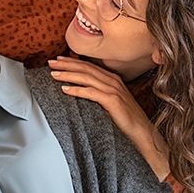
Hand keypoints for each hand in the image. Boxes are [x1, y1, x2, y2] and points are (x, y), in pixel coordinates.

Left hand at [49, 56, 169, 179]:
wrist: (142, 132)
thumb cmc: (126, 120)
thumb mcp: (111, 102)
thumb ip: (99, 94)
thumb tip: (80, 91)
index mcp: (112, 79)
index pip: (89, 66)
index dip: (72, 62)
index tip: (58, 60)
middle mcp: (113, 81)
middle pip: (85, 68)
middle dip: (66, 64)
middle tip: (51, 63)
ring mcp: (113, 90)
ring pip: (86, 77)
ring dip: (68, 74)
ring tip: (54, 74)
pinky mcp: (113, 101)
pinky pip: (91, 92)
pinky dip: (77, 90)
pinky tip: (65, 90)